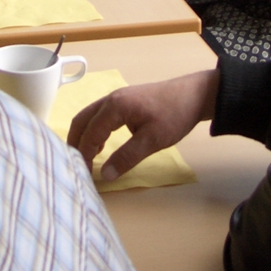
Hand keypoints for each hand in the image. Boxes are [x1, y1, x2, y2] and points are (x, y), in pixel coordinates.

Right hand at [68, 71, 218, 181]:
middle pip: (82, 120)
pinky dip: (94, 130)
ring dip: (84, 136)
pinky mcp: (124, 101)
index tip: (84, 174)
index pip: (90, 132)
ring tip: (86, 158)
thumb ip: (127, 157)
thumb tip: (105, 175)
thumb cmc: (174, 115)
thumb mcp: (152, 140)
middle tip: (76, 166)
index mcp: (114, 106)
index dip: (84, 154)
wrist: (194, 95)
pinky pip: (100, 116)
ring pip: (90, 117)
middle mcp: (110, 99)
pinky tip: (101, 146)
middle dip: (76, 143)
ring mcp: (117, 98)